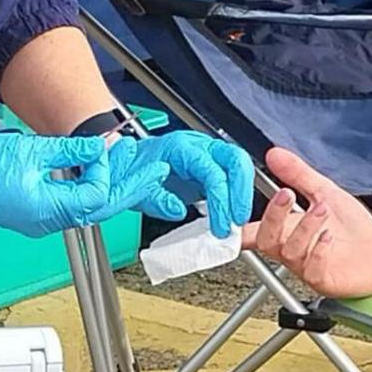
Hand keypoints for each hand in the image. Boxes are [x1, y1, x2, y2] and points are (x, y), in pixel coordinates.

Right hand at [0, 130, 168, 236]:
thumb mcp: (31, 151)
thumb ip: (70, 150)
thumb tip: (99, 147)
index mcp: (48, 210)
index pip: (97, 196)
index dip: (107, 172)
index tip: (105, 149)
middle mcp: (48, 222)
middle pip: (100, 208)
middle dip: (130, 188)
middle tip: (156, 172)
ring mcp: (41, 220)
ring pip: (87, 207)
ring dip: (110, 187)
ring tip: (131, 168)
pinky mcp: (35, 212)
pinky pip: (71, 204)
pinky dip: (88, 188)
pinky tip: (96, 171)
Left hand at [107, 131, 256, 238]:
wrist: (128, 162)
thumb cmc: (133, 170)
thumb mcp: (138, 189)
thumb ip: (157, 199)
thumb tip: (178, 210)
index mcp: (180, 148)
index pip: (212, 171)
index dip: (221, 200)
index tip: (222, 225)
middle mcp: (199, 146)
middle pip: (236, 160)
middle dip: (242, 193)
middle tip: (237, 221)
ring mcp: (208, 153)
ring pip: (239, 166)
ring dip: (242, 195)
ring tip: (235, 221)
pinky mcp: (212, 165)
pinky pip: (233, 175)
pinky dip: (236, 195)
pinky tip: (230, 214)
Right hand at [241, 148, 371, 299]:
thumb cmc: (351, 229)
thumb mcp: (325, 193)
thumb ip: (299, 175)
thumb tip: (275, 154)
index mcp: (287, 231)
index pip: (254, 230)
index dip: (240, 225)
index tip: (234, 208)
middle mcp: (292, 251)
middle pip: (266, 240)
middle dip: (273, 215)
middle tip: (286, 194)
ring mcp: (307, 267)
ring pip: (291, 251)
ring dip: (305, 226)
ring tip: (321, 209)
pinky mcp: (324, 279)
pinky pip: (313, 270)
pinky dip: (319, 250)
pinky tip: (329, 236)